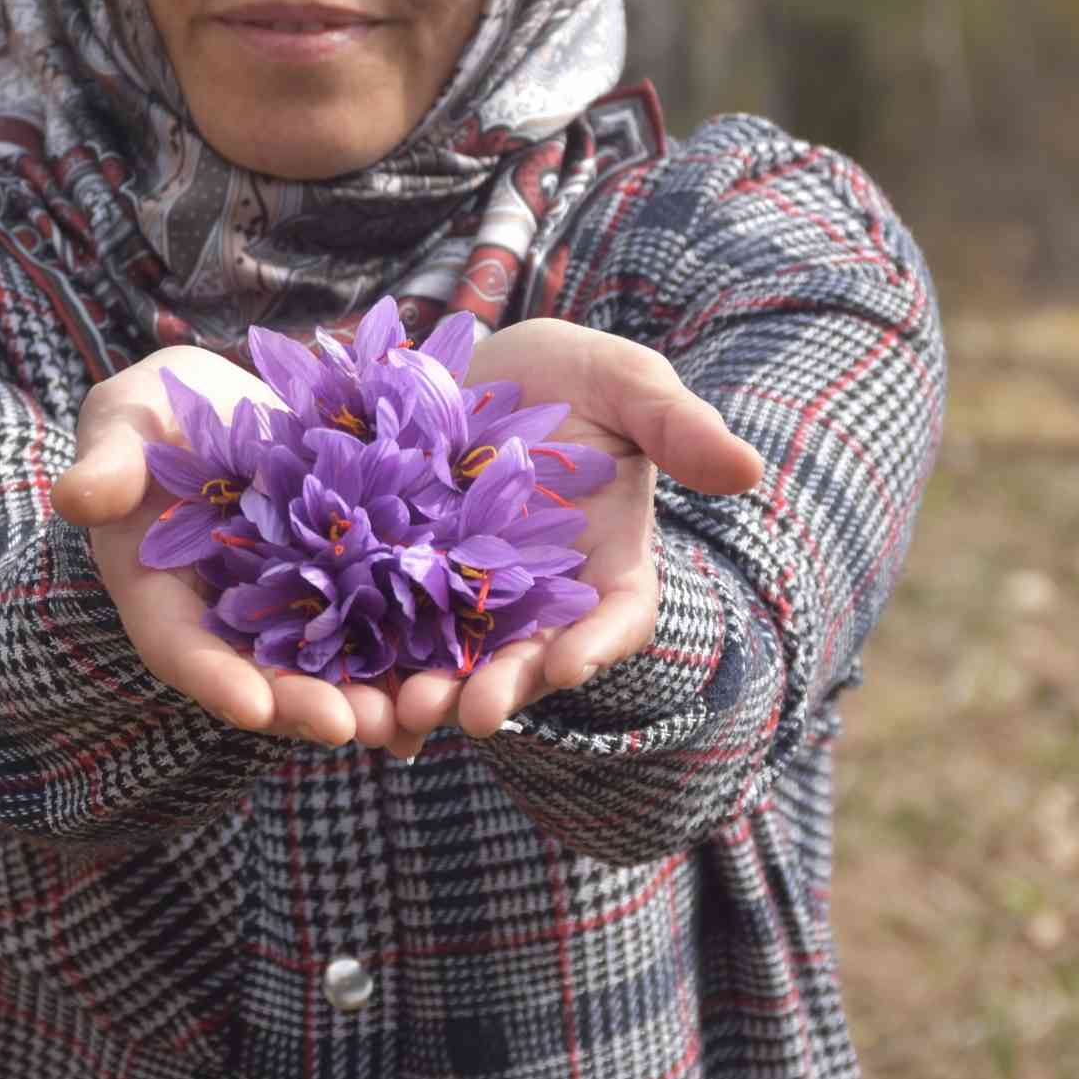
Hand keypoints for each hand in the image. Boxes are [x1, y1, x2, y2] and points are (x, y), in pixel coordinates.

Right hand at [53, 347, 399, 748]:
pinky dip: (412, 651)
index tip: (251, 707)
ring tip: (413, 716)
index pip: (180, 647)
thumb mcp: (125, 419)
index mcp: (160, 590)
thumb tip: (77, 498)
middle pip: (262, 675)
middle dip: (305, 705)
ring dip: (369, 696)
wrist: (225, 397)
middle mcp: (225, 614)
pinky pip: (380, 623)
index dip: (214, 679)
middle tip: (353, 728)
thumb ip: (109, 462)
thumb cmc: (156, 411)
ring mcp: (288, 603)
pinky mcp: (344, 579)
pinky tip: (455, 673)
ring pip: (327, 664)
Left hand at [385, 320, 761, 758]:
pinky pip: (382, 632)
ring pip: (451, 661)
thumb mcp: (626, 384)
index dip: (595, 646)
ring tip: (398, 714)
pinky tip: (331, 682)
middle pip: (526, 660)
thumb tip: (746, 468)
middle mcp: (538, 600)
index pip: (614, 619)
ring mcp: (466, 598)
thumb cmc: (571, 376)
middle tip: (468, 713)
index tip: (569, 665)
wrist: (476, 364)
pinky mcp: (399, 583)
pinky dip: (364, 663)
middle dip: (499, 689)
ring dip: (426, 693)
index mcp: (606, 568)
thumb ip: (677, 425)